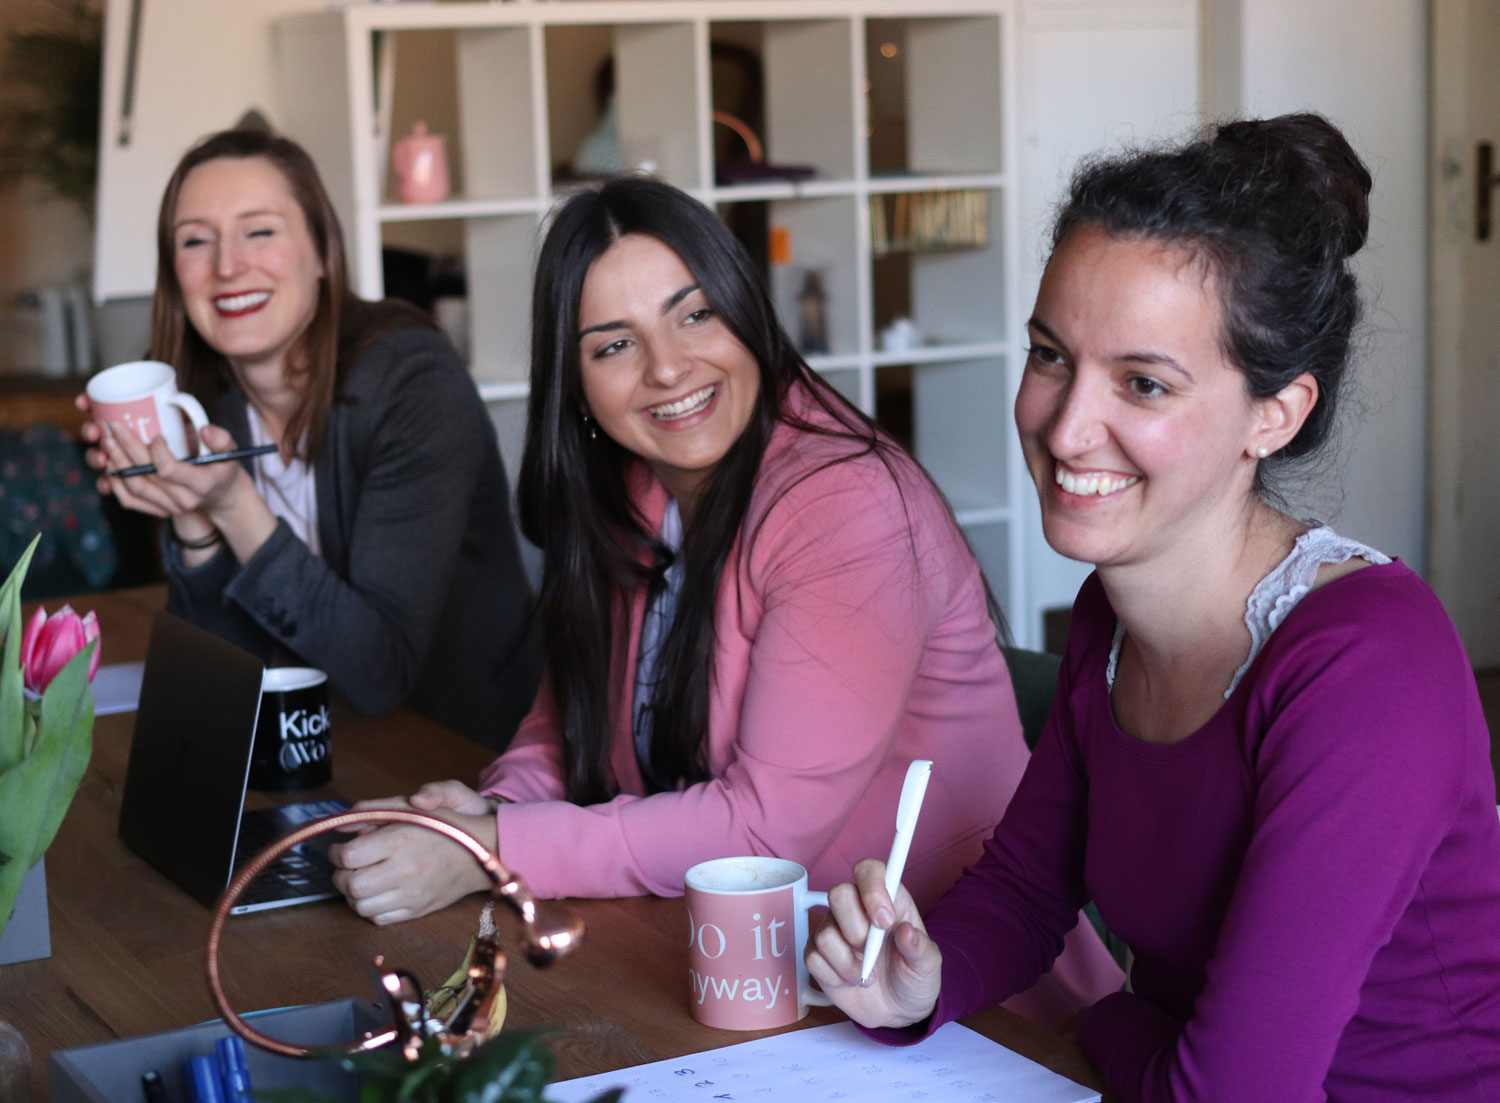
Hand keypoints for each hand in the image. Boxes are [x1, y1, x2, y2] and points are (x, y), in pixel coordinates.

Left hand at [86, 415, 248, 519]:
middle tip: (113, 427)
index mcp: (201, 485)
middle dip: (126, 448)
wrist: (222, 497)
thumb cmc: (223, 469)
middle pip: (145, 475)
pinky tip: (109, 464)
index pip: (169, 470)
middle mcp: (183, 500)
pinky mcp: (157, 511)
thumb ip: (222, 439)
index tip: (157, 435)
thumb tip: (204, 430)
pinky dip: (115, 482)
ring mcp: (168, 508)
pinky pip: (129, 500)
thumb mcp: (231, 452)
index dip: (157, 451)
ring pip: (134, 487)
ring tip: (107, 441)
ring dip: (117, 463)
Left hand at [328, 783, 498, 924]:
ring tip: (362, 879)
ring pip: (361, 906)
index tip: (341, 848)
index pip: (348, 856)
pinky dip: (371, 908)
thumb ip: (374, 810)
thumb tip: (341, 826)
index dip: (337, 852)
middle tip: (349, 865)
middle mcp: (404, 870)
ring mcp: (411, 895)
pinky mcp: (417, 911)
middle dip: (341, 874)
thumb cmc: (444, 825)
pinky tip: (378, 892)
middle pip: (350, 884)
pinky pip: (379, 919)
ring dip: (354, 894)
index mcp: (401, 840)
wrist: (481, 852)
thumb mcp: (411, 807)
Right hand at [804, 858, 942, 1029]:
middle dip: (856, 931)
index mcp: (886, 900)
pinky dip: (835, 976)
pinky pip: (813, 958)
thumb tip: (908, 931)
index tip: (885, 922)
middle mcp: (856, 908)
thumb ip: (920, 948)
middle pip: (838, 894)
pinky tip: (850, 980)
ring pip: (824, 933)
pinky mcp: (818, 953)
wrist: (896, 1012)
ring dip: (848, 963)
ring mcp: (834, 930)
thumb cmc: (912, 978)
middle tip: (873, 954)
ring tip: (867, 975)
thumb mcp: (928, 966)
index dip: (872, 889)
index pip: (869, 871)